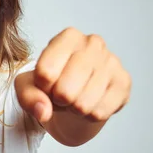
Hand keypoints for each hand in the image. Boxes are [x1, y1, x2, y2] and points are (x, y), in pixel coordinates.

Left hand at [16, 27, 131, 122]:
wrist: (74, 98)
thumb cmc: (50, 85)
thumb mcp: (28, 86)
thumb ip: (28, 96)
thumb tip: (43, 111)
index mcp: (68, 37)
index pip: (45, 72)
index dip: (42, 88)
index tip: (46, 84)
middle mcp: (93, 43)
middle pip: (65, 91)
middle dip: (59, 101)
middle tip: (61, 95)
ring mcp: (112, 62)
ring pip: (83, 105)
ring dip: (74, 110)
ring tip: (75, 98)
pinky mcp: (124, 83)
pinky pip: (99, 112)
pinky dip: (89, 116)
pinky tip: (90, 103)